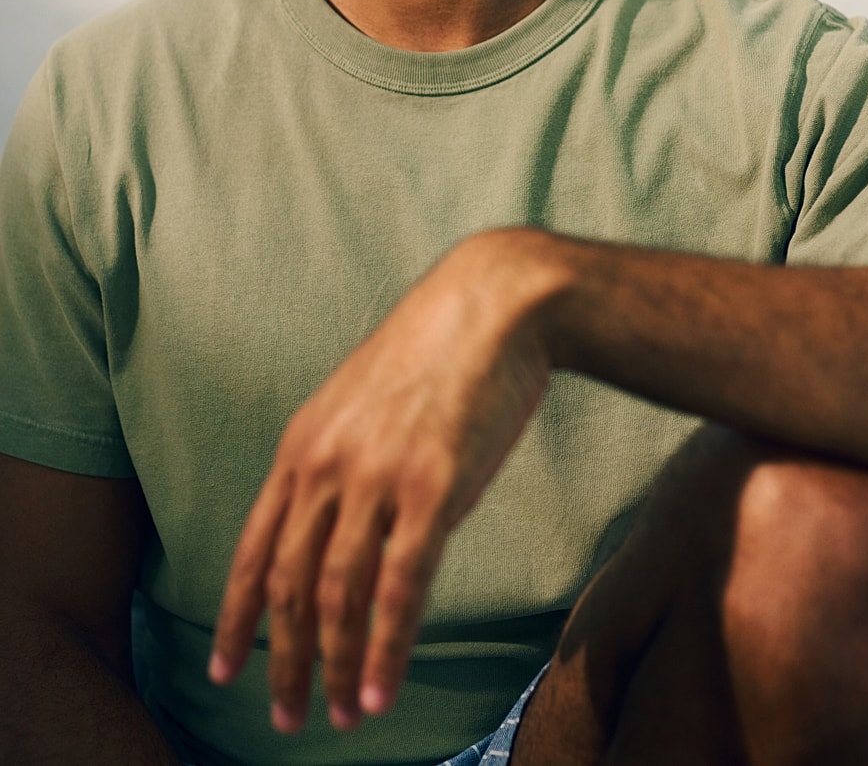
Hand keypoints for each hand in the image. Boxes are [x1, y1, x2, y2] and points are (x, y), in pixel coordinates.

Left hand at [207, 229, 555, 733]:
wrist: (491, 304)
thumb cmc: (436, 350)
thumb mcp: (359, 397)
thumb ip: (339, 457)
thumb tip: (336, 518)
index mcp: (303, 445)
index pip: (254, 548)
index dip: (235, 616)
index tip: (225, 667)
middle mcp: (327, 466)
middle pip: (288, 585)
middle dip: (282, 659)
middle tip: (284, 716)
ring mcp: (376, 478)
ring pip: (338, 596)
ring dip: (335, 667)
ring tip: (340, 715)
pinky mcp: (431, 489)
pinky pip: (398, 587)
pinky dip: (384, 649)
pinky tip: (379, 691)